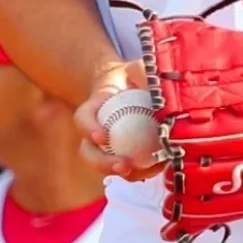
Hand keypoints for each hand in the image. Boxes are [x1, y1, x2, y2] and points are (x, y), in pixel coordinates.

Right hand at [74, 59, 166, 182]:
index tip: (102, 136)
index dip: (88, 129)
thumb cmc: (132, 76)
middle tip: (123, 165)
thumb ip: (144, 72)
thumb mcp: (137, 68)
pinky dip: (142, 171)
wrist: (130, 88)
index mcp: (92, 108)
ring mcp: (105, 147)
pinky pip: (128, 170)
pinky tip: (159, 166)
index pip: (83, 119)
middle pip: (88, 152)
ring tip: (144, 172)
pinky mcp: (122, 156)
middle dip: (102, 163)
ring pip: (106, 167)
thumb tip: (160, 84)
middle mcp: (94, 131)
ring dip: (124, 173)